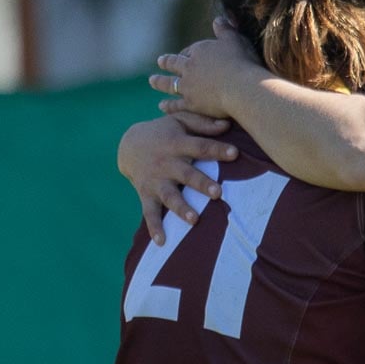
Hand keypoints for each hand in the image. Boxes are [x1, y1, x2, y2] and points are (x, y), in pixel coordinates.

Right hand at [117, 115, 237, 244]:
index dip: (217, 149)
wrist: (128, 145)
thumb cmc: (164, 132)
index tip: (235, 153)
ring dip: (182, 208)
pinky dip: (154, 228)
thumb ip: (202, 122)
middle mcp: (166, 163)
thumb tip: (227, 124)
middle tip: (218, 192)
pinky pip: (149, 213)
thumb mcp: (179, 121)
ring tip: (195, 220)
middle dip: (201, 183)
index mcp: (176, 144)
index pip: (200, 146)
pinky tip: (161, 242)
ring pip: (170, 196)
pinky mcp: (146, 195)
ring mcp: (156, 181)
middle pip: (186, 174)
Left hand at [149, 19, 259, 117]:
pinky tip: (161, 106)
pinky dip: (168, 105)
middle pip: (174, 64)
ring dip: (160, 81)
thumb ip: (225, 30)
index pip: (190, 51)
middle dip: (167, 62)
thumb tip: (218, 18)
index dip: (186, 53)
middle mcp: (189, 67)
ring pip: (170, 83)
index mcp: (200, 51)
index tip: (183, 54)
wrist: (242, 88)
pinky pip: (176, 105)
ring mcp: (188, 86)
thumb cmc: (242, 63)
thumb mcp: (235, 40)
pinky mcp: (191, 103)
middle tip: (159, 61)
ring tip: (152, 81)